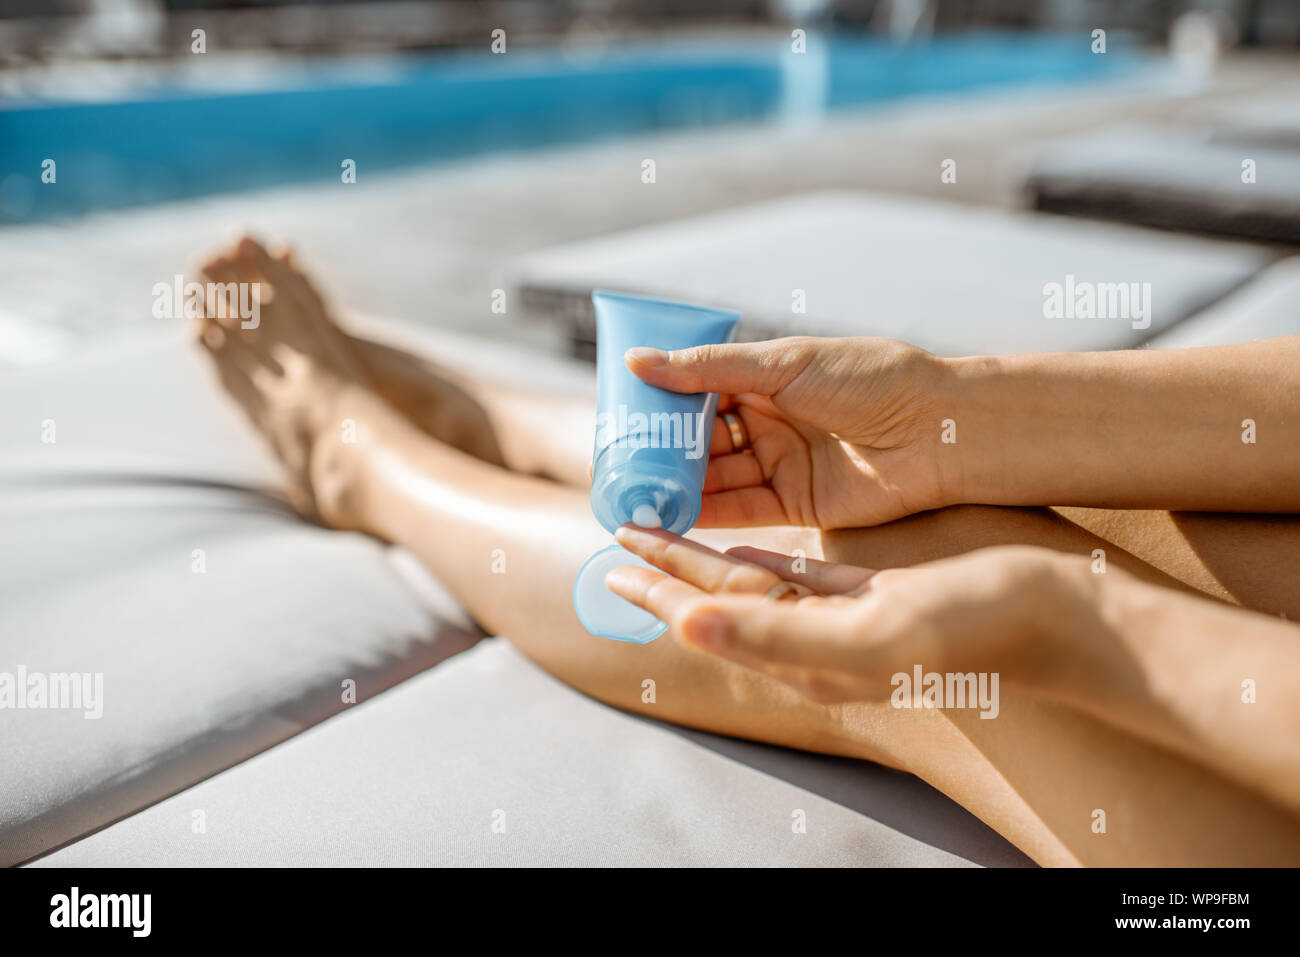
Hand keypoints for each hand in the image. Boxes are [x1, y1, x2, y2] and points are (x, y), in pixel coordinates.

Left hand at [605, 525, 1086, 704]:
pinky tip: (755, 545)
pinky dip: (772, 556)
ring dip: (710, 558)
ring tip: (671, 536)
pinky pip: (806, 573)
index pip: (713, 615)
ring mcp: (846, 614)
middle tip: (624, 536)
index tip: (614, 563)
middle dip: (670, 569)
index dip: (661, 590)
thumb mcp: (864, 633)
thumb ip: (773, 632)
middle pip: (724, 596)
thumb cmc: (969, 628)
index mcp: (806, 652)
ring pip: (758, 582)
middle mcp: (817, 637)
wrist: (1055, 616)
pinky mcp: (875, 591)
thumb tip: (687, 623)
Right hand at [625, 336, 952, 527]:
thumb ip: (711, 370)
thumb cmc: (871, 380)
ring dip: (674, 485)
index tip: (618, 415)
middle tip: (615, 463)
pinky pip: (739, 510)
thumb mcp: (785, 363)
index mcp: (768, 378)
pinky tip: (667, 516)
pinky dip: (704, 514)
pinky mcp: (796, 505)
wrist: (940, 430)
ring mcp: (781, 463)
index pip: (698, 391)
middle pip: (701, 439)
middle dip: (660, 451)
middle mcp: (770, 421)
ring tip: (630, 494)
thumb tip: (637, 362)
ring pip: (715, 476)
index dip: (659, 404)